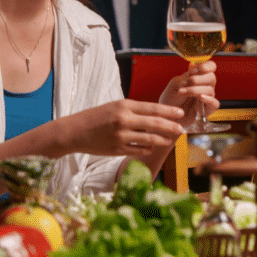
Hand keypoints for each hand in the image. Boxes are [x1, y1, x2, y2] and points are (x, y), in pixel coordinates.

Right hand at [59, 99, 185, 156]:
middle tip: (182, 128)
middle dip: (171, 126)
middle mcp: (124, 120)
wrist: (74, 131)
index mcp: (124, 106)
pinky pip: (138, 150)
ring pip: (149, 139)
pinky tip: (151, 148)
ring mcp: (120, 136)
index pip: (153, 108)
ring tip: (169, 140)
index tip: (181, 114)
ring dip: (162, 140)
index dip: (169, 111)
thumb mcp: (115, 107)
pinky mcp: (117, 149)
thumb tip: (157, 115)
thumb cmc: (97, 117)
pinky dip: (147, 149)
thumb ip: (134, 110)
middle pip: (154, 123)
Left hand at [160, 59, 217, 118]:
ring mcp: (206, 97)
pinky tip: (200, 98)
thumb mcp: (174, 84)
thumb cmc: (169, 100)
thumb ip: (185, 76)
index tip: (195, 70)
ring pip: (210, 90)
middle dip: (197, 79)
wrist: (166, 116)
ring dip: (195, 90)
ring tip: (182, 92)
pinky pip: (215, 103)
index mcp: (198, 77)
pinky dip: (209, 99)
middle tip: (185, 83)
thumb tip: (195, 67)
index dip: (206, 66)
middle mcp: (204, 86)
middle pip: (211, 77)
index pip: (210, 67)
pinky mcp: (207, 109)